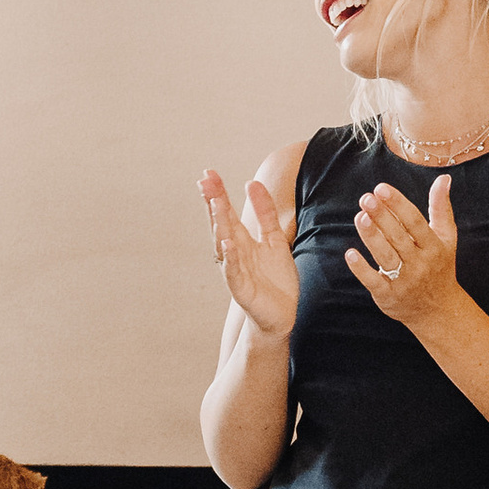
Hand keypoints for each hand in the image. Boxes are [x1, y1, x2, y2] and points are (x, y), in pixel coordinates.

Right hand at [198, 166, 299, 340]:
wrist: (283, 315)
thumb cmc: (275, 279)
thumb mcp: (274, 239)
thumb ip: (265, 213)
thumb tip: (252, 183)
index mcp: (242, 240)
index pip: (227, 212)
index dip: (218, 194)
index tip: (208, 173)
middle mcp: (235, 252)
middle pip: (222, 223)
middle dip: (214, 202)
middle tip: (205, 181)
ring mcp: (236, 270)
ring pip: (224, 243)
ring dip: (220, 223)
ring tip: (217, 204)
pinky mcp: (241, 289)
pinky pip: (233, 271)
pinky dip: (230, 258)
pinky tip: (228, 243)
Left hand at [346, 175, 461, 333]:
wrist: (438, 309)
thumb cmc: (439, 265)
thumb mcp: (446, 237)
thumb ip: (441, 207)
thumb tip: (444, 178)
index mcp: (433, 247)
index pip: (414, 222)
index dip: (398, 205)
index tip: (381, 188)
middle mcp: (420, 264)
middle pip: (398, 238)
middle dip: (382, 217)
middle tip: (366, 198)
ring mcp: (404, 281)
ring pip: (386, 257)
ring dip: (372, 237)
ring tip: (359, 216)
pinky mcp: (389, 296)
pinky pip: (374, 281)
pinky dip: (362, 269)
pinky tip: (350, 253)